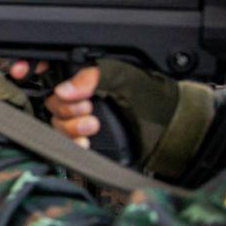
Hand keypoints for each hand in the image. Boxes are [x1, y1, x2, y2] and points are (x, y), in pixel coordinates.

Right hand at [43, 59, 213, 176]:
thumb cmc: (153, 98)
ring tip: (92, 127)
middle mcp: (83, 101)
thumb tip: (64, 90)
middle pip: (53, 106)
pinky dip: (72, 146)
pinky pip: (66, 147)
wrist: (171, 131)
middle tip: (89, 109)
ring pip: (57, 127)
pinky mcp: (87, 145)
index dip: (55, 87)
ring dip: (70, 128)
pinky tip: (86, 144)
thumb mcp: (124, 77)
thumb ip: (92, 78)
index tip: (67, 92)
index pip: (56, 81)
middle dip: (67, 109)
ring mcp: (83, 124)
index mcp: (89, 80)